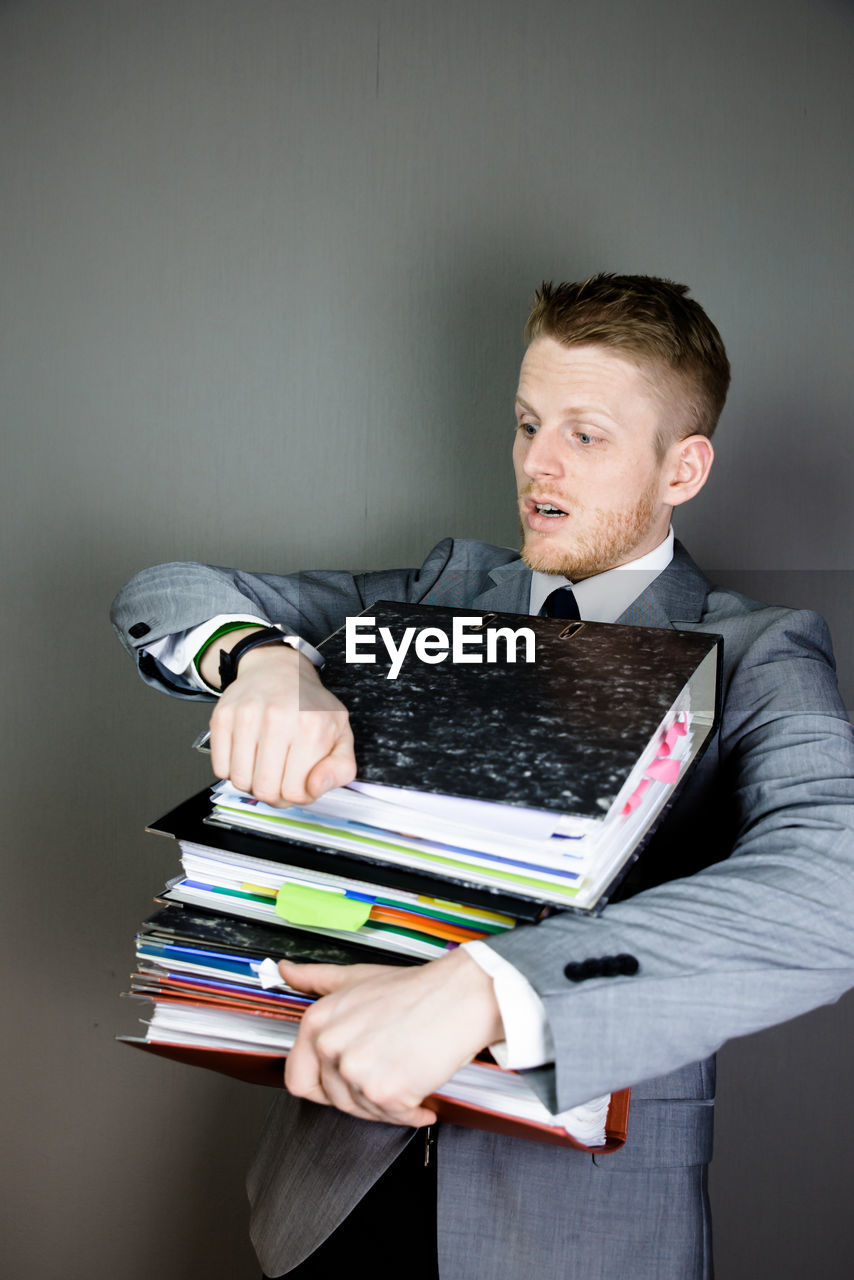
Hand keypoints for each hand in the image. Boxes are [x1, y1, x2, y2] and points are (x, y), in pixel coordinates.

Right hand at [208, 643, 355, 804]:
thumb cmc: (309, 706)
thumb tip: (314, 788)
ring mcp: (246, 716)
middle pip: (266, 790)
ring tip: (264, 764)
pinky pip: (220, 768)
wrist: (278, 670)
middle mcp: (278, 718)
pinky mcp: (223, 717)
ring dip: (252, 782)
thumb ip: (340, 769)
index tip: (299, 783)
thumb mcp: (341, 734)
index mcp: (312, 726)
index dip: (298, 795)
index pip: (296, 792)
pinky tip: (247, 755)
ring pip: (240, 782)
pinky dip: (232, 770)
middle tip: (280, 778)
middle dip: (274, 793)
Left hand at [280, 949, 504, 1126]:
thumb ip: (315, 979)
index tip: (346, 1082)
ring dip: (388, 1104)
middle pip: (334, 1099)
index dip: (324, 1086)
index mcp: (317, 1021)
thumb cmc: (414, 989)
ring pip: (364, 1111)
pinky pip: (394, 1118)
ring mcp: (356, 1071)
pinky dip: (412, 1113)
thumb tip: (285, 970)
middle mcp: (330, 1046)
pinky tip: (423, 1096)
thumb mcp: (355, 978)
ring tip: (408, 1076)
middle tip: (386, 1078)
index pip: (298, 1078)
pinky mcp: (385, 1092)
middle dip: (361, 1095)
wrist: (459, 996)